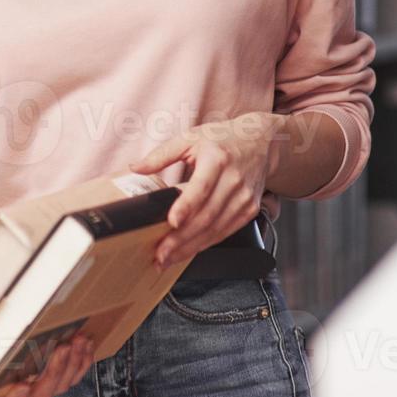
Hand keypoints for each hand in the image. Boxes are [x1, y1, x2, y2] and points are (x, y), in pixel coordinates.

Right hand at [0, 334, 94, 396]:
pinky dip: (83, 360)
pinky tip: (86, 345)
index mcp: (3, 392)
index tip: (21, 386)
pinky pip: (76, 375)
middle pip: (42, 392)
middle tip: (61, 348)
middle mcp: (27, 394)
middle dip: (55, 369)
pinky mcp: (63, 379)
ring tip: (78, 340)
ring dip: (73, 361)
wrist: (15, 349)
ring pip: (63, 384)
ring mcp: (47, 387)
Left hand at [129, 112, 284, 267]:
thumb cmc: (223, 139)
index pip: (201, 187)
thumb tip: (135, 168)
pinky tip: (189, 251)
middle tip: (160, 253)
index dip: (186, 206)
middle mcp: (233, 180)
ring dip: (191, 247)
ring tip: (168, 258)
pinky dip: (206, 244)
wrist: (260, 142)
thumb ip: (162, 154)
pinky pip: (225, 231)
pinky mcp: (249, 210)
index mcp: (217, 159)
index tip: (172, 221)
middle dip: (181, 238)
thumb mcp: (190, 137)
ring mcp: (243, 197)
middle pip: (206, 215)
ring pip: (216, 229)